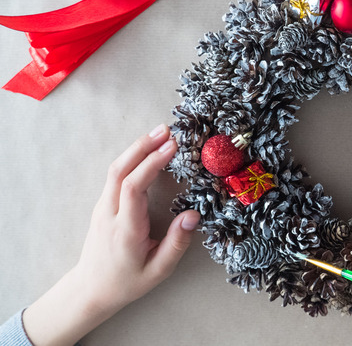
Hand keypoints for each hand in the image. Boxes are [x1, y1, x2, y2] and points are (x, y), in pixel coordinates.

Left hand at [23, 124, 200, 345]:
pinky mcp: (103, 205)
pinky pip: (116, 175)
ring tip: (161, 133)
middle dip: (143, 146)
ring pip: (115, 169)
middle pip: (120, 170)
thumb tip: (193, 216)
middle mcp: (109, 213)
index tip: (172, 147)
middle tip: (166, 129)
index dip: (152, 163)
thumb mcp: (158, 271)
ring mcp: (103, 207)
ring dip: (137, 148)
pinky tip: (148, 150)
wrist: (90, 290)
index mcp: (125, 229)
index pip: (134, 187)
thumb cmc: (127, 282)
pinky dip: (132, 158)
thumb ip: (176, 243)